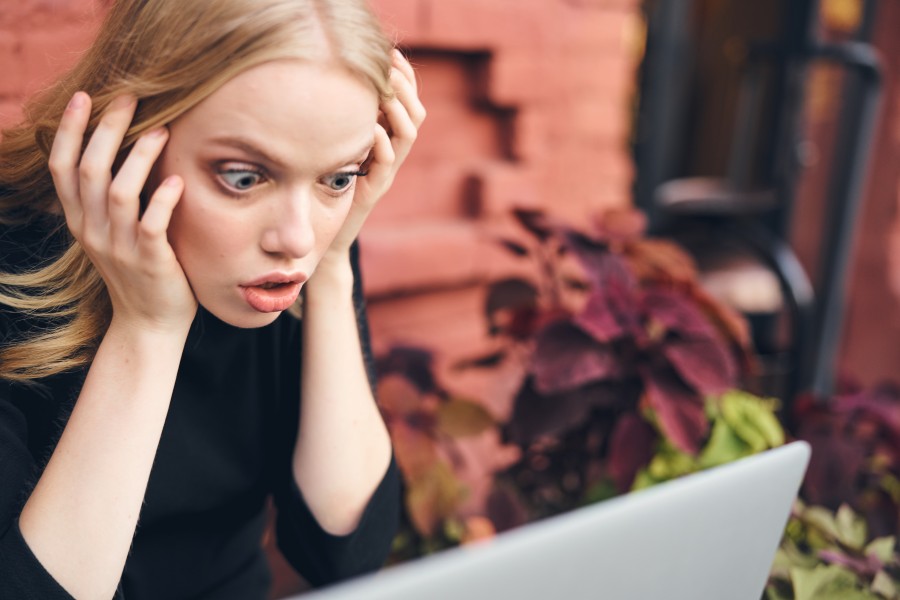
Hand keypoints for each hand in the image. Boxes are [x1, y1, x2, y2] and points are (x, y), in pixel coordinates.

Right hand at [49, 93, 197, 334]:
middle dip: (107, 129)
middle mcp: (92, 231)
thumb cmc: (139, 270)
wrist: (150, 324)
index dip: (68, 130)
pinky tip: (178, 181)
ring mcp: (120, 248)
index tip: (82, 96)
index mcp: (80, 220)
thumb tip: (123, 148)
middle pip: (89, 170)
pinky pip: (151, 226)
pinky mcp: (150, 262)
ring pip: (119, 193)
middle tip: (130, 99)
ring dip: (139, 157)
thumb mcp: (112, 232)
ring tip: (161, 131)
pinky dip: (163, 200)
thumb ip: (109, 197)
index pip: (61, 168)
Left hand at [323, 50, 426, 259]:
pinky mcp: (372, 189)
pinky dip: (381, 142)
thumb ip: (349, 123)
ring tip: (385, 92)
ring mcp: (385, 172)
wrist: (330, 235)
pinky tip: (370, 128)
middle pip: (415, 116)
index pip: (408, 105)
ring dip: (398, 110)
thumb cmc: (330, 187)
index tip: (393, 55)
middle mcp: (392, 155)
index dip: (406, 79)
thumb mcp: (340, 147)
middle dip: (406, 88)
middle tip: (391, 68)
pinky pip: (387, 163)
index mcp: (388, 141)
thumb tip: (340, 84)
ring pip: (407, 136)